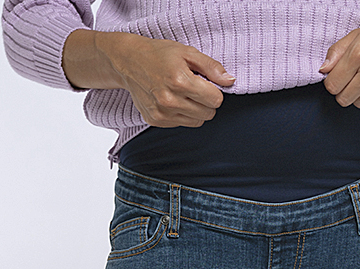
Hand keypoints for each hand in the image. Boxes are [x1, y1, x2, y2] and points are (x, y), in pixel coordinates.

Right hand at [64, 30, 233, 126]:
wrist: (129, 61)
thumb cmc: (160, 54)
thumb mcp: (188, 52)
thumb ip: (211, 67)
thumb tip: (230, 81)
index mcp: (180, 81)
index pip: (215, 100)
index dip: (215, 91)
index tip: (206, 83)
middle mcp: (170, 100)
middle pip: (208, 114)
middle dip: (206, 101)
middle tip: (195, 88)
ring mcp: (162, 113)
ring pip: (197, 122)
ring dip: (196, 110)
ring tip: (184, 94)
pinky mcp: (155, 121)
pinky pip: (182, 124)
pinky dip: (182, 114)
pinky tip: (172, 100)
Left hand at [319, 9, 359, 106]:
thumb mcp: (359, 34)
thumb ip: (338, 51)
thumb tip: (323, 70)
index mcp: (359, 52)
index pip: (332, 84)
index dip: (332, 83)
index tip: (338, 79)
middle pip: (344, 98)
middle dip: (344, 92)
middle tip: (351, 82)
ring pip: (359, 103)